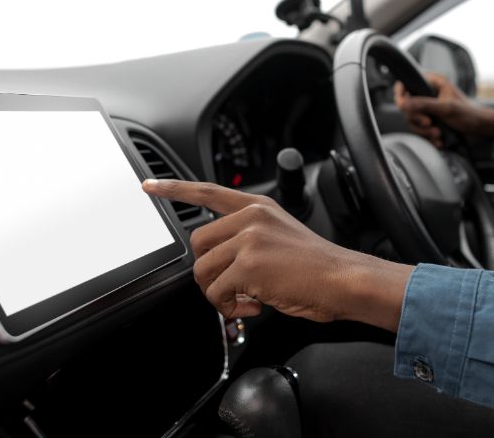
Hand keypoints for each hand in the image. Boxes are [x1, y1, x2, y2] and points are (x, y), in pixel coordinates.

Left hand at [142, 179, 412, 330]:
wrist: (344, 279)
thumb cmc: (317, 266)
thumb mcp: (281, 236)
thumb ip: (249, 238)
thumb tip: (222, 264)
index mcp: (258, 208)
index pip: (207, 192)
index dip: (174, 190)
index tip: (149, 186)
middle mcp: (251, 218)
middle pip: (198, 243)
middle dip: (208, 272)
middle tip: (232, 288)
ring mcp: (249, 240)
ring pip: (204, 271)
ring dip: (220, 294)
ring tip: (247, 300)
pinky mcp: (249, 265)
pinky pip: (218, 293)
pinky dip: (232, 308)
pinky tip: (255, 306)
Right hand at [394, 73, 493, 146]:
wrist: (482, 131)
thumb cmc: (470, 115)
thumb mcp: (446, 108)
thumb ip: (424, 104)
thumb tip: (403, 104)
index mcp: (433, 84)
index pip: (407, 84)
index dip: (401, 94)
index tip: (402, 106)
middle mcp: (429, 95)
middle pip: (408, 107)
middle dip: (418, 119)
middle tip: (429, 123)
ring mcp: (429, 110)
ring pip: (413, 121)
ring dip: (425, 131)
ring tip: (438, 133)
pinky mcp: (431, 122)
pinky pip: (420, 131)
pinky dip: (429, 137)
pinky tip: (440, 139)